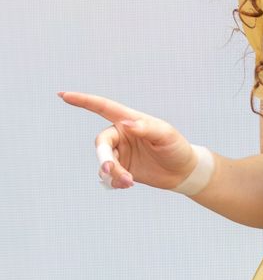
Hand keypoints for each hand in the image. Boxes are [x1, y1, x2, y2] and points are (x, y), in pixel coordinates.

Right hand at [58, 91, 196, 190]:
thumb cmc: (176, 147)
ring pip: (104, 162)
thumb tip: (126, 124)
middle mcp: (121, 134)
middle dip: (104, 158)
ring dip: (112, 173)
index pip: (103, 107)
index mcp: (129, 119)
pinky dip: (114, 182)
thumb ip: (145, 128)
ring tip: (128, 182)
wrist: (182, 171)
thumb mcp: (165, 135)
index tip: (63, 95)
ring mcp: (120, 152)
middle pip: (102, 144)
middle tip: (111, 170)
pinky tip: (127, 184)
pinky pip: (108, 176)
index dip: (83, 101)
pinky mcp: (121, 169)